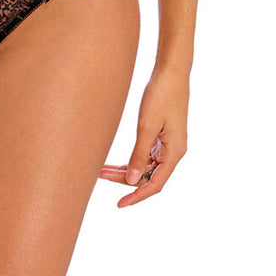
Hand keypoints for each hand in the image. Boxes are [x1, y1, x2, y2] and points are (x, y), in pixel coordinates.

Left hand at [99, 66, 188, 207]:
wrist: (171, 71)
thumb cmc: (161, 95)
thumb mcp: (146, 126)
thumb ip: (139, 154)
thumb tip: (132, 181)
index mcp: (175, 152)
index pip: (155, 184)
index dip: (137, 196)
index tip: (120, 204)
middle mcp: (174, 152)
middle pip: (149, 176)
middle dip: (126, 180)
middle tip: (100, 177)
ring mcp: (168, 144)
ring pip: (146, 166)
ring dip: (126, 170)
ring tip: (102, 170)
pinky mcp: (162, 135)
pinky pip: (146, 155)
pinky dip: (132, 159)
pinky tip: (116, 162)